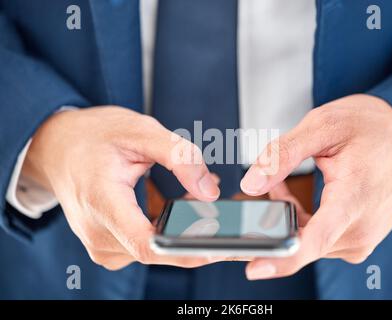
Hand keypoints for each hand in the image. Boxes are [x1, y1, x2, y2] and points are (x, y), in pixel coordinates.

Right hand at [22, 106, 221, 269]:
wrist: (58, 148)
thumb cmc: (94, 137)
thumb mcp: (141, 131)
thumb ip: (180, 157)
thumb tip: (210, 192)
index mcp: (102, 201)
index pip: (148, 245)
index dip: (187, 249)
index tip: (219, 244)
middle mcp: (96, 232)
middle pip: (157, 251)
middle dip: (194, 234)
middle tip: (217, 208)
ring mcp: (99, 245)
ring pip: (154, 252)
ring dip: (181, 232)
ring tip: (193, 198)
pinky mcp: (106, 248)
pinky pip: (145, 249)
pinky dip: (166, 233)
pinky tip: (174, 210)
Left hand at [240, 94, 391, 279]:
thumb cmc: (374, 130)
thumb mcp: (324, 126)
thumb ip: (284, 155)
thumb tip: (251, 184)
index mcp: (354, 199)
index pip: (314, 240)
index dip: (281, 258)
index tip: (254, 267)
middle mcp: (359, 229)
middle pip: (301, 242)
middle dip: (273, 219)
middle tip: (270, 184)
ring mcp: (359, 239)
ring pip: (305, 241)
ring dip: (287, 217)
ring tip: (286, 183)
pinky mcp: (356, 241)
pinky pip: (317, 239)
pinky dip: (301, 222)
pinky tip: (297, 199)